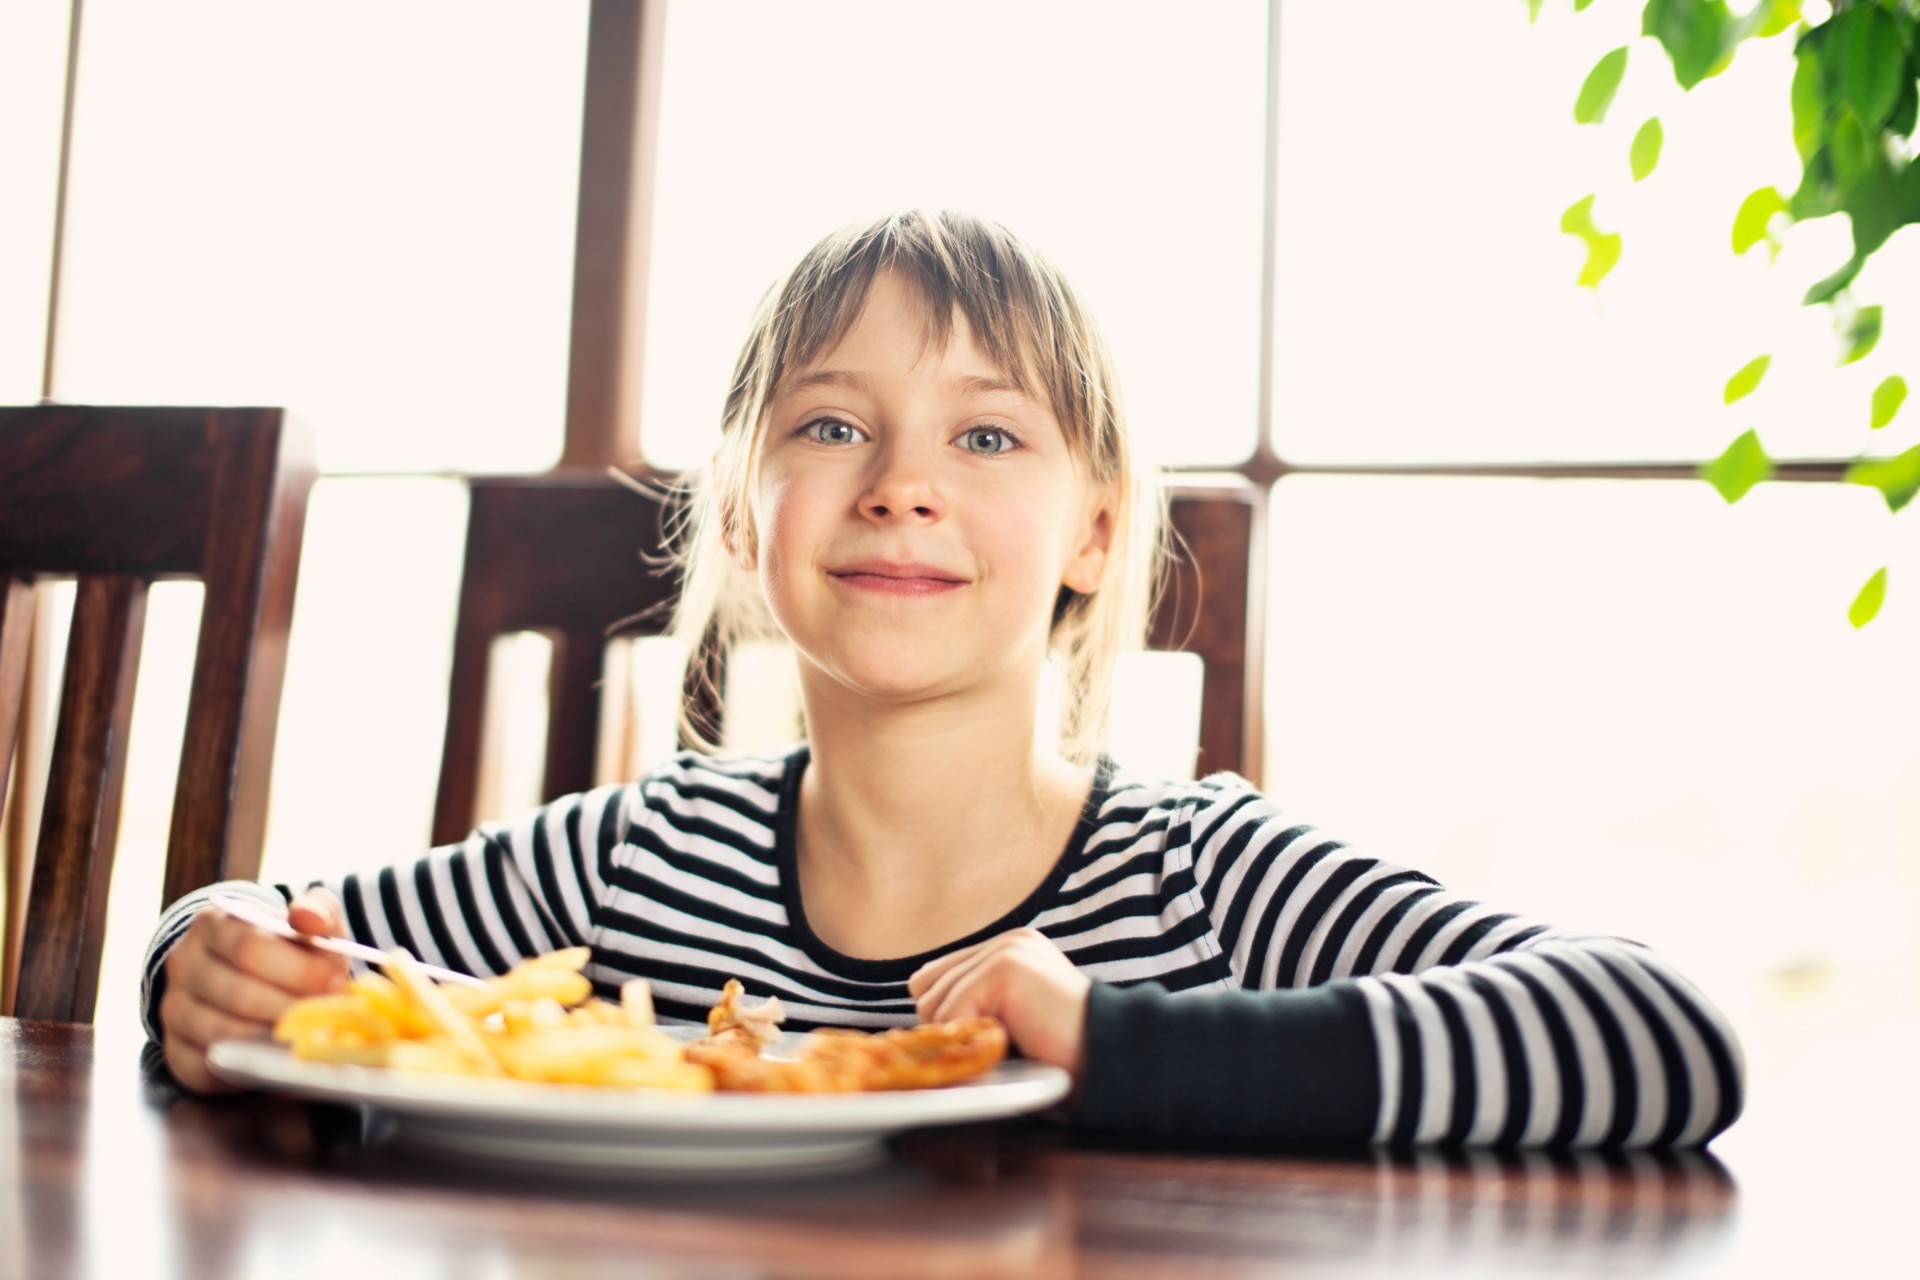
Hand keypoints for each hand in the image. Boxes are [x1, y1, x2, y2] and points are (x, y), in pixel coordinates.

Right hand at [159, 887, 350, 1093]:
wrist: (256, 977)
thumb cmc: (289, 947)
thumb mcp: (309, 919)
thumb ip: (316, 910)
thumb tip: (308, 916)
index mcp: (213, 925)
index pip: (249, 947)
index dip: (298, 969)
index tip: (335, 982)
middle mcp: (184, 965)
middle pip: (238, 994)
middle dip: (291, 1008)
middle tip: (326, 1015)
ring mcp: (174, 1010)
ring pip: (222, 1033)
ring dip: (273, 1039)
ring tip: (307, 1034)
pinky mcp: (176, 1053)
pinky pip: (208, 1069)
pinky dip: (248, 1066)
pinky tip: (279, 1056)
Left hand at [908, 927, 1090, 1077]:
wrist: (1111, 1059)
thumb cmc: (1064, 1055)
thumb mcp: (1011, 1021)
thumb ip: (974, 1005)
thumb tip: (919, 1009)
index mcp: (1009, 950)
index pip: (937, 976)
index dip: (942, 1016)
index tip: (968, 1045)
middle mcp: (1005, 943)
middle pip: (929, 990)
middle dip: (950, 1031)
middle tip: (994, 1050)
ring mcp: (1005, 951)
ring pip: (937, 1005)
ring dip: (967, 1040)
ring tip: (1010, 1046)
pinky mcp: (1004, 969)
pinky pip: (953, 1016)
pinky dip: (975, 1043)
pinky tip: (1014, 1044)